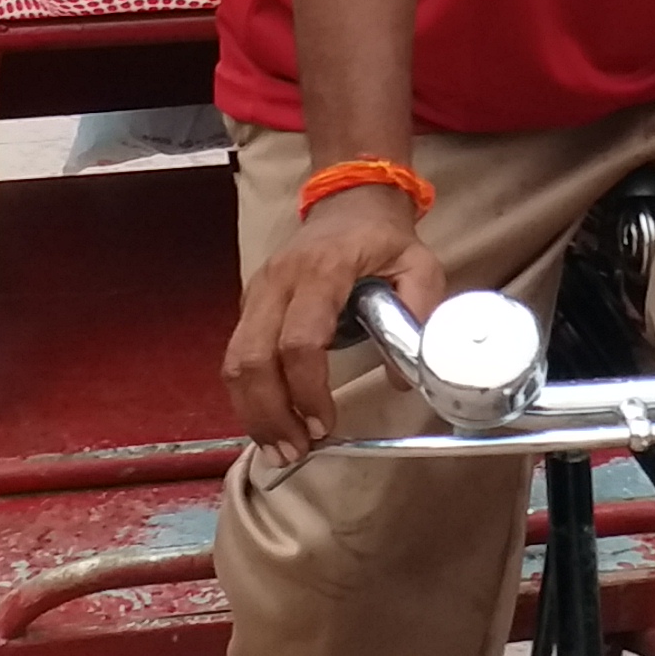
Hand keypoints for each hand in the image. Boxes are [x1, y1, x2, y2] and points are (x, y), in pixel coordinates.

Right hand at [223, 184, 444, 463]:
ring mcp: (257, 293)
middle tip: (295, 452)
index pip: (299, 340)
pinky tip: (269, 425)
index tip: (324, 424)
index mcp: (321, 270)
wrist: (350, 203)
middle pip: (252, 358)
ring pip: (234, 362)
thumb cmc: (384, 240)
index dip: (307, 390)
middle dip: (270, 414)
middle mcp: (278, 282)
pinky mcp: (250, 306)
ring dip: (253, 413)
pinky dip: (248, 398)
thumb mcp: (420, 266)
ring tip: (279, 450)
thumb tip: (405, 379)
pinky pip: (236, 357)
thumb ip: (418, 317)